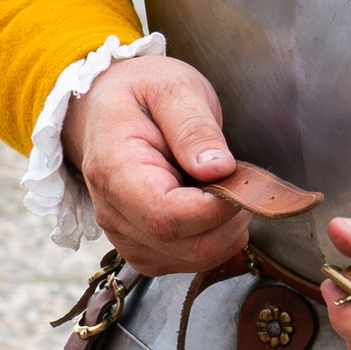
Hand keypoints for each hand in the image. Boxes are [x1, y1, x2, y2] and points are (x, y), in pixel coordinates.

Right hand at [64, 54, 249, 274]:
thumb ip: (194, 127)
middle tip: (242, 181)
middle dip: (230, 219)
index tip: (243, 181)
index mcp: (114, 170)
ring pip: (192, 259)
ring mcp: (126, 234)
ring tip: (225, 187)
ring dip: (225, 230)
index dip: (216, 208)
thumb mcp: (173, 89)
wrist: (107, 105)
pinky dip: (214, 238)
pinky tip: (212, 204)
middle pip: (186, 246)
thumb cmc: (140, 94)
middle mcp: (113, 212)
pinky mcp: (143, 245)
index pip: (167, 216)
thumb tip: (219, 168)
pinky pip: (188, 260)